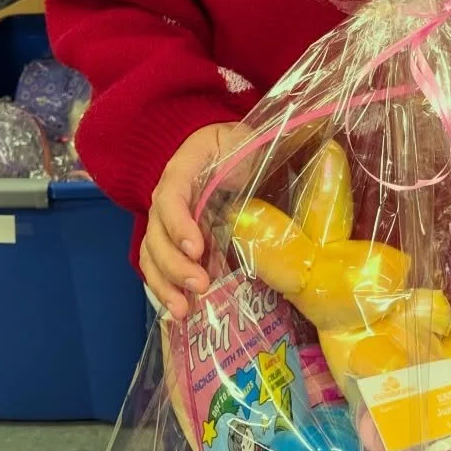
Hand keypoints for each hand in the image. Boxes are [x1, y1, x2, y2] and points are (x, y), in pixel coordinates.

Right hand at [143, 121, 254, 318]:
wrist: (222, 146)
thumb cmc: (234, 145)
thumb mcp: (241, 139)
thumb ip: (253, 149)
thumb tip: (298, 143)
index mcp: (181, 171)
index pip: (171, 198)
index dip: (179, 224)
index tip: (196, 249)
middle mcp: (166, 198)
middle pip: (156, 235)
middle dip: (175, 265)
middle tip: (200, 285)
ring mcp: (165, 221)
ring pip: (152, 255)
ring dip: (165, 284)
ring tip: (183, 310)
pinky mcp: (174, 240)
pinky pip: (161, 266)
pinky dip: (167, 289)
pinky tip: (182, 310)